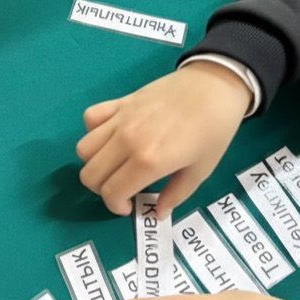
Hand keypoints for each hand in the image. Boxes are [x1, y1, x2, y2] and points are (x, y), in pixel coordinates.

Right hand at [77, 62, 251, 217]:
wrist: (216, 86)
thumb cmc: (214, 130)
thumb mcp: (201, 170)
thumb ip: (176, 195)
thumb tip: (157, 213)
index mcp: (148, 161)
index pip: (111, 193)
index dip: (116, 207)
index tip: (130, 206)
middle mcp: (127, 140)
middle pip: (90, 174)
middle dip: (103, 190)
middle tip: (123, 189)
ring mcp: (120, 118)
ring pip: (83, 148)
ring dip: (95, 164)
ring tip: (116, 165)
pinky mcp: (120, 101)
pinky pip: (91, 118)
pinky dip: (93, 132)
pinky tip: (112, 137)